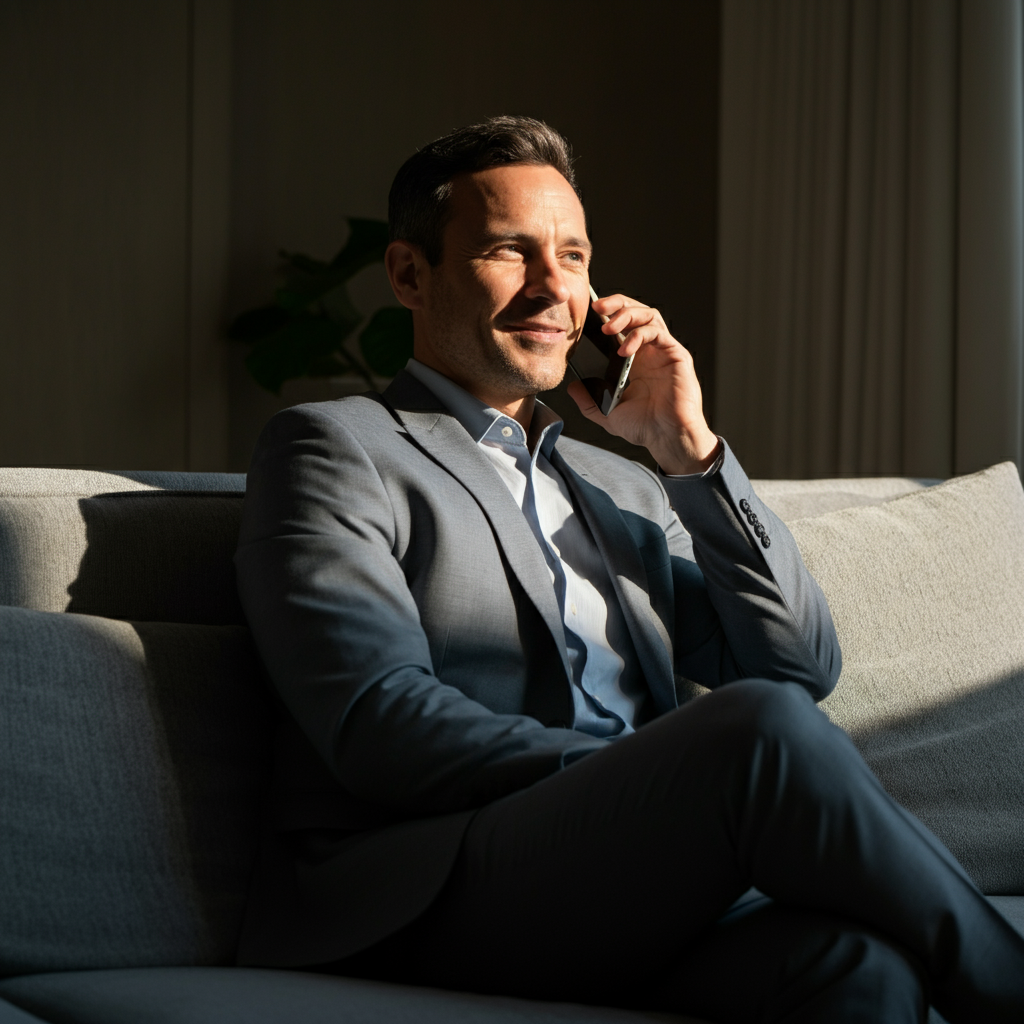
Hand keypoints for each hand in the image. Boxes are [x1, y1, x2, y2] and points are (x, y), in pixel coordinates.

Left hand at [566, 293, 718, 474]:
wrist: (667, 439)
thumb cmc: (645, 427)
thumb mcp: (608, 414)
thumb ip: (589, 401)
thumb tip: (572, 387)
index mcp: (635, 360)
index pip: (622, 325)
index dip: (608, 314)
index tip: (588, 313)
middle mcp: (650, 351)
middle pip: (636, 312)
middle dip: (616, 303)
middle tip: (596, 307)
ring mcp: (664, 351)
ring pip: (648, 315)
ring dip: (627, 314)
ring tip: (608, 325)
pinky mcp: (676, 355)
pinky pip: (658, 333)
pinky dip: (639, 335)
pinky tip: (625, 349)